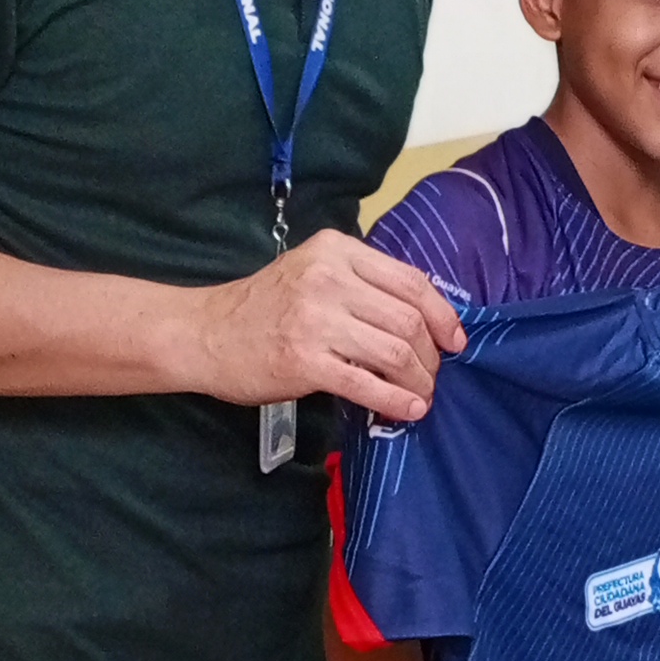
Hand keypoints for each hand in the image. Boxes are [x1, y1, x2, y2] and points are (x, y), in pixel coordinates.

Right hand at [185, 228, 466, 422]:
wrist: (205, 334)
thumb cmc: (262, 307)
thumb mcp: (311, 271)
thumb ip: (360, 282)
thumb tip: (422, 315)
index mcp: (336, 250)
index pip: (410, 281)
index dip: (442, 315)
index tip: (454, 340)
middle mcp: (328, 279)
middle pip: (408, 319)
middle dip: (431, 355)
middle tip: (432, 375)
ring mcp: (315, 320)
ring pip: (395, 351)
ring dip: (418, 380)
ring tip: (420, 395)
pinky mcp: (304, 361)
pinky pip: (367, 383)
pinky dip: (395, 400)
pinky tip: (406, 410)